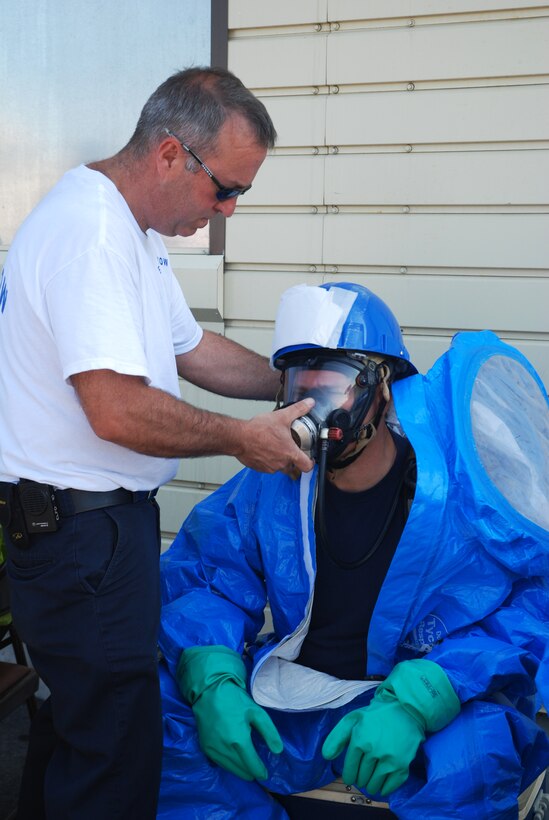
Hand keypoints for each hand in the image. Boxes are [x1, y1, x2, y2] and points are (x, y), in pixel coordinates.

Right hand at [193, 681, 282, 780]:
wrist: (209, 692)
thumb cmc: (235, 701)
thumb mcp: (257, 712)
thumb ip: (269, 732)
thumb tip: (278, 752)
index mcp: (239, 740)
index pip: (252, 766)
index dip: (261, 772)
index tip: (265, 774)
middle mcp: (225, 749)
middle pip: (242, 771)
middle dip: (251, 772)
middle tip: (257, 768)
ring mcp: (213, 750)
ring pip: (231, 770)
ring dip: (240, 770)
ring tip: (248, 766)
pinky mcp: (205, 748)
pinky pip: (220, 764)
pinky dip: (229, 765)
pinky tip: (234, 759)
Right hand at [237, 398, 314, 475]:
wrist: (239, 437)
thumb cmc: (258, 430)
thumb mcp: (282, 416)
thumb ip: (298, 410)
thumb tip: (309, 403)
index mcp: (290, 453)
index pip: (307, 466)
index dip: (310, 462)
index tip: (308, 458)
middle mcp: (281, 463)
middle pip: (293, 467)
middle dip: (292, 459)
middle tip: (289, 448)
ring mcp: (270, 467)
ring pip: (279, 467)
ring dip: (279, 459)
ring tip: (275, 446)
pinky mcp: (259, 468)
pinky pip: (267, 467)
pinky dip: (268, 460)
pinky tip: (264, 449)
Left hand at [322, 660, 459, 795]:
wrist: (404, 710)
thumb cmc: (375, 715)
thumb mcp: (352, 720)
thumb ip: (337, 737)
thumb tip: (326, 757)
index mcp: (360, 740)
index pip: (350, 769)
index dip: (349, 776)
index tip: (351, 778)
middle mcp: (374, 752)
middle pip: (362, 777)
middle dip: (360, 779)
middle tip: (362, 776)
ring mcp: (389, 759)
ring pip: (375, 783)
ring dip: (371, 785)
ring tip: (371, 781)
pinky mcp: (403, 764)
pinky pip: (391, 785)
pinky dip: (385, 789)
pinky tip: (382, 787)